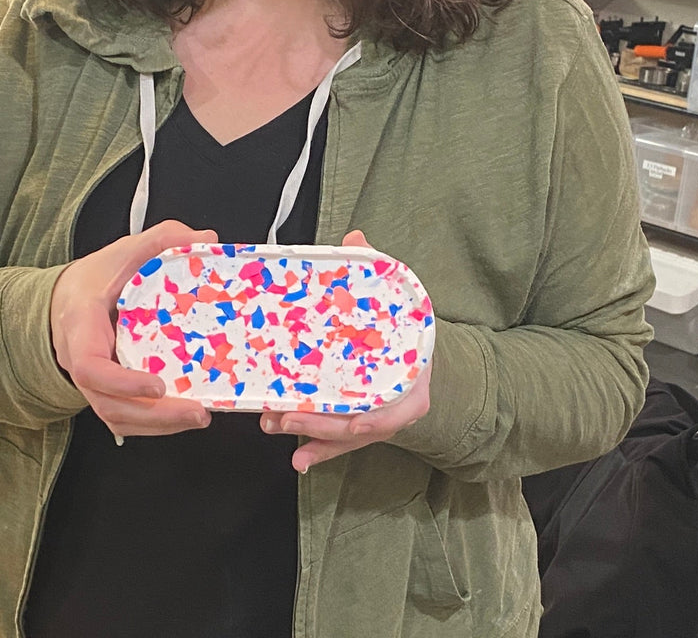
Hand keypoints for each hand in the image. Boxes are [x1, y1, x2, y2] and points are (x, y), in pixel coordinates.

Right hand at [50, 220, 215, 438]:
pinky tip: (182, 416)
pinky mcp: (107, 391)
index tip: (158, 386)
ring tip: (197, 416)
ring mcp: (93, 382)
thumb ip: (163, 239)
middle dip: (153, 416)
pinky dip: (153, 423)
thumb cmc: (93, 277)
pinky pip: (124, 415)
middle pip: (108, 405)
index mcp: (81, 326)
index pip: (90, 366)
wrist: (64, 299)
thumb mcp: (124, 250)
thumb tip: (208, 240)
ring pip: (116, 417)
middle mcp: (81, 361)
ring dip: (157, 425)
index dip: (123, 382)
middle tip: (195, 411)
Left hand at [259, 230, 431, 473]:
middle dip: (324, 427)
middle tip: (287, 416)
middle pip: (360, 425)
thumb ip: (376, 272)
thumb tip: (355, 238)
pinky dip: (318, 449)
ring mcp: (376, 419)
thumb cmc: (405, 326)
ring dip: (312, 438)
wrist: (420, 353)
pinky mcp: (357, 424)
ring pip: (344, 436)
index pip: (397, 408)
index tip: (356, 421)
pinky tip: (296, 459)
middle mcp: (395, 408)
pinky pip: (338, 441)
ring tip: (276, 428)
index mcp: (412, 382)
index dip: (377, 418)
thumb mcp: (397, 299)